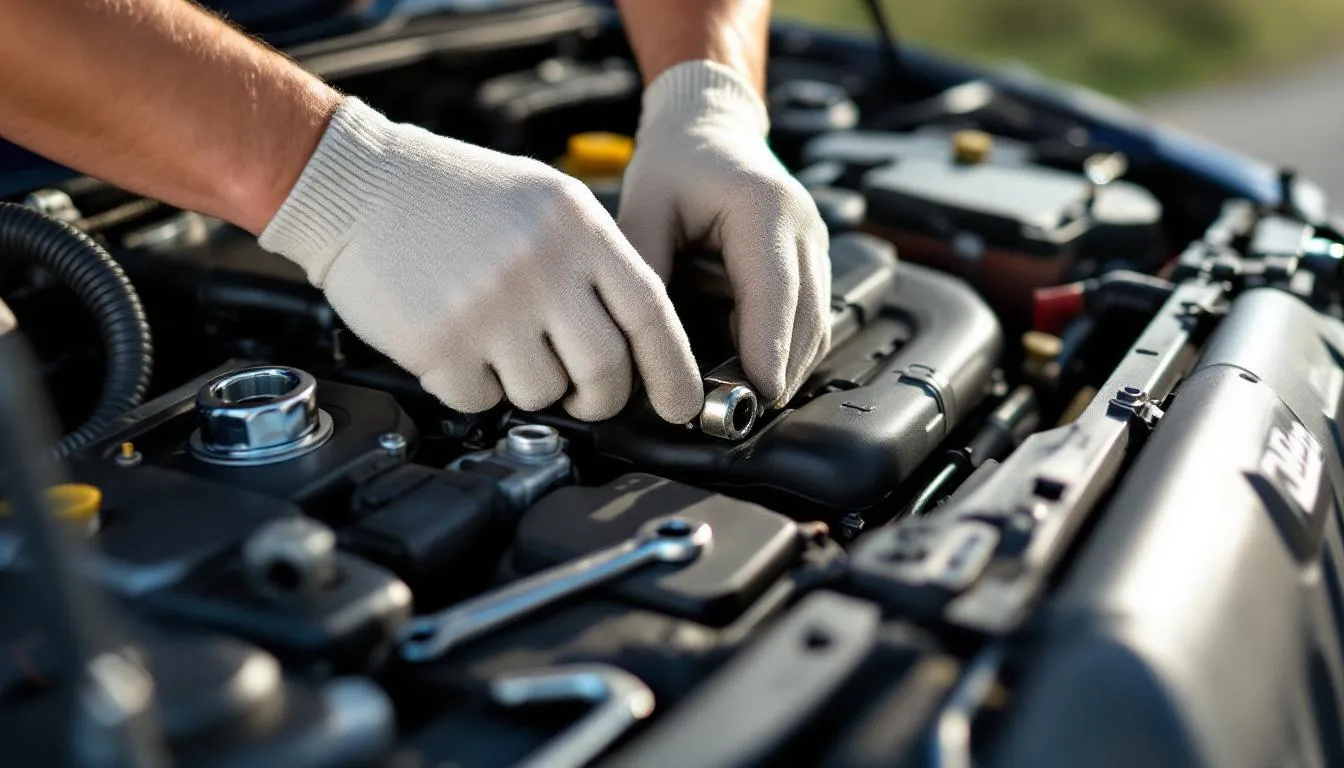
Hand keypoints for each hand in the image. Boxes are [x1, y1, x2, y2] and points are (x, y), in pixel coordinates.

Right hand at [259, 98, 701, 423]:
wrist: (355, 182)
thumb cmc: (450, 193)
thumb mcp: (544, 200)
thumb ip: (595, 260)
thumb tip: (636, 341)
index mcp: (578, 226)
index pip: (651, 312)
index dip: (674, 370)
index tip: (682, 406)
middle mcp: (542, 265)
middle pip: (604, 370)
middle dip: (600, 397)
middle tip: (584, 393)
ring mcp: (491, 307)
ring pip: (543, 394)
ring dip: (527, 384)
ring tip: (498, 339)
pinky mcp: (442, 343)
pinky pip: (481, 400)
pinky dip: (473, 386)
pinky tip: (456, 340)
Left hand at [618, 60, 830, 407]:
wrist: (709, 127)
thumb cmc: (677, 160)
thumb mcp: (644, 205)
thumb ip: (644, 268)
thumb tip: (636, 337)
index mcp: (764, 207)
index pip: (775, 289)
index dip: (769, 346)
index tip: (759, 391)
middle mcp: (802, 226)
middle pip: (807, 315)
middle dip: (780, 369)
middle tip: (742, 413)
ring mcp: (814, 244)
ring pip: (817, 323)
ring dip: (787, 365)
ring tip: (745, 401)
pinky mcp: (810, 261)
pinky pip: (810, 316)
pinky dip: (788, 348)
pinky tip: (755, 371)